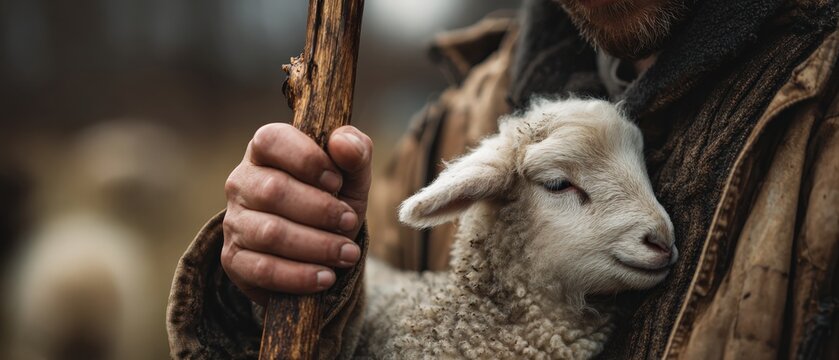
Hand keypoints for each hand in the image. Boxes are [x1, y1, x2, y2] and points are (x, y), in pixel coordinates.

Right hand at [221, 123, 372, 304]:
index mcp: (265, 151)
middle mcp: (241, 183)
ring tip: (347, 254)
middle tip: (349, 222)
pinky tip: (325, 276)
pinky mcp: (234, 259)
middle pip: (273, 190)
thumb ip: (355, 152)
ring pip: (270, 233)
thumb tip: (342, 142)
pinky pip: (263, 269)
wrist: (321, 252)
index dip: (306, 159)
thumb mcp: (352, 177)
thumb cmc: (332, 201)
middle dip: (320, 210)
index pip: (271, 140)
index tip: (336, 181)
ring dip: (317, 246)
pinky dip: (299, 275)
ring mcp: (234, 221)